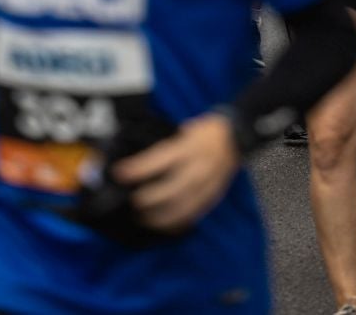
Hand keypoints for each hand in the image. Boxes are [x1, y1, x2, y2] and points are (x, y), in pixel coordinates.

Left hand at [112, 113, 239, 233]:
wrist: (236, 136)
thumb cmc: (206, 131)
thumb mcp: (186, 130)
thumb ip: (168, 147)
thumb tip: (141, 161)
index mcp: (188, 147)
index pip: (159, 160)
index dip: (138, 168)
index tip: (119, 174)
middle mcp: (197, 167)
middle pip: (169, 189)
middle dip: (148, 199)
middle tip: (132, 202)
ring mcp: (206, 185)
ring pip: (180, 207)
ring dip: (159, 217)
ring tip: (143, 219)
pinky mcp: (212, 197)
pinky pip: (192, 215)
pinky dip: (176, 223)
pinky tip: (163, 226)